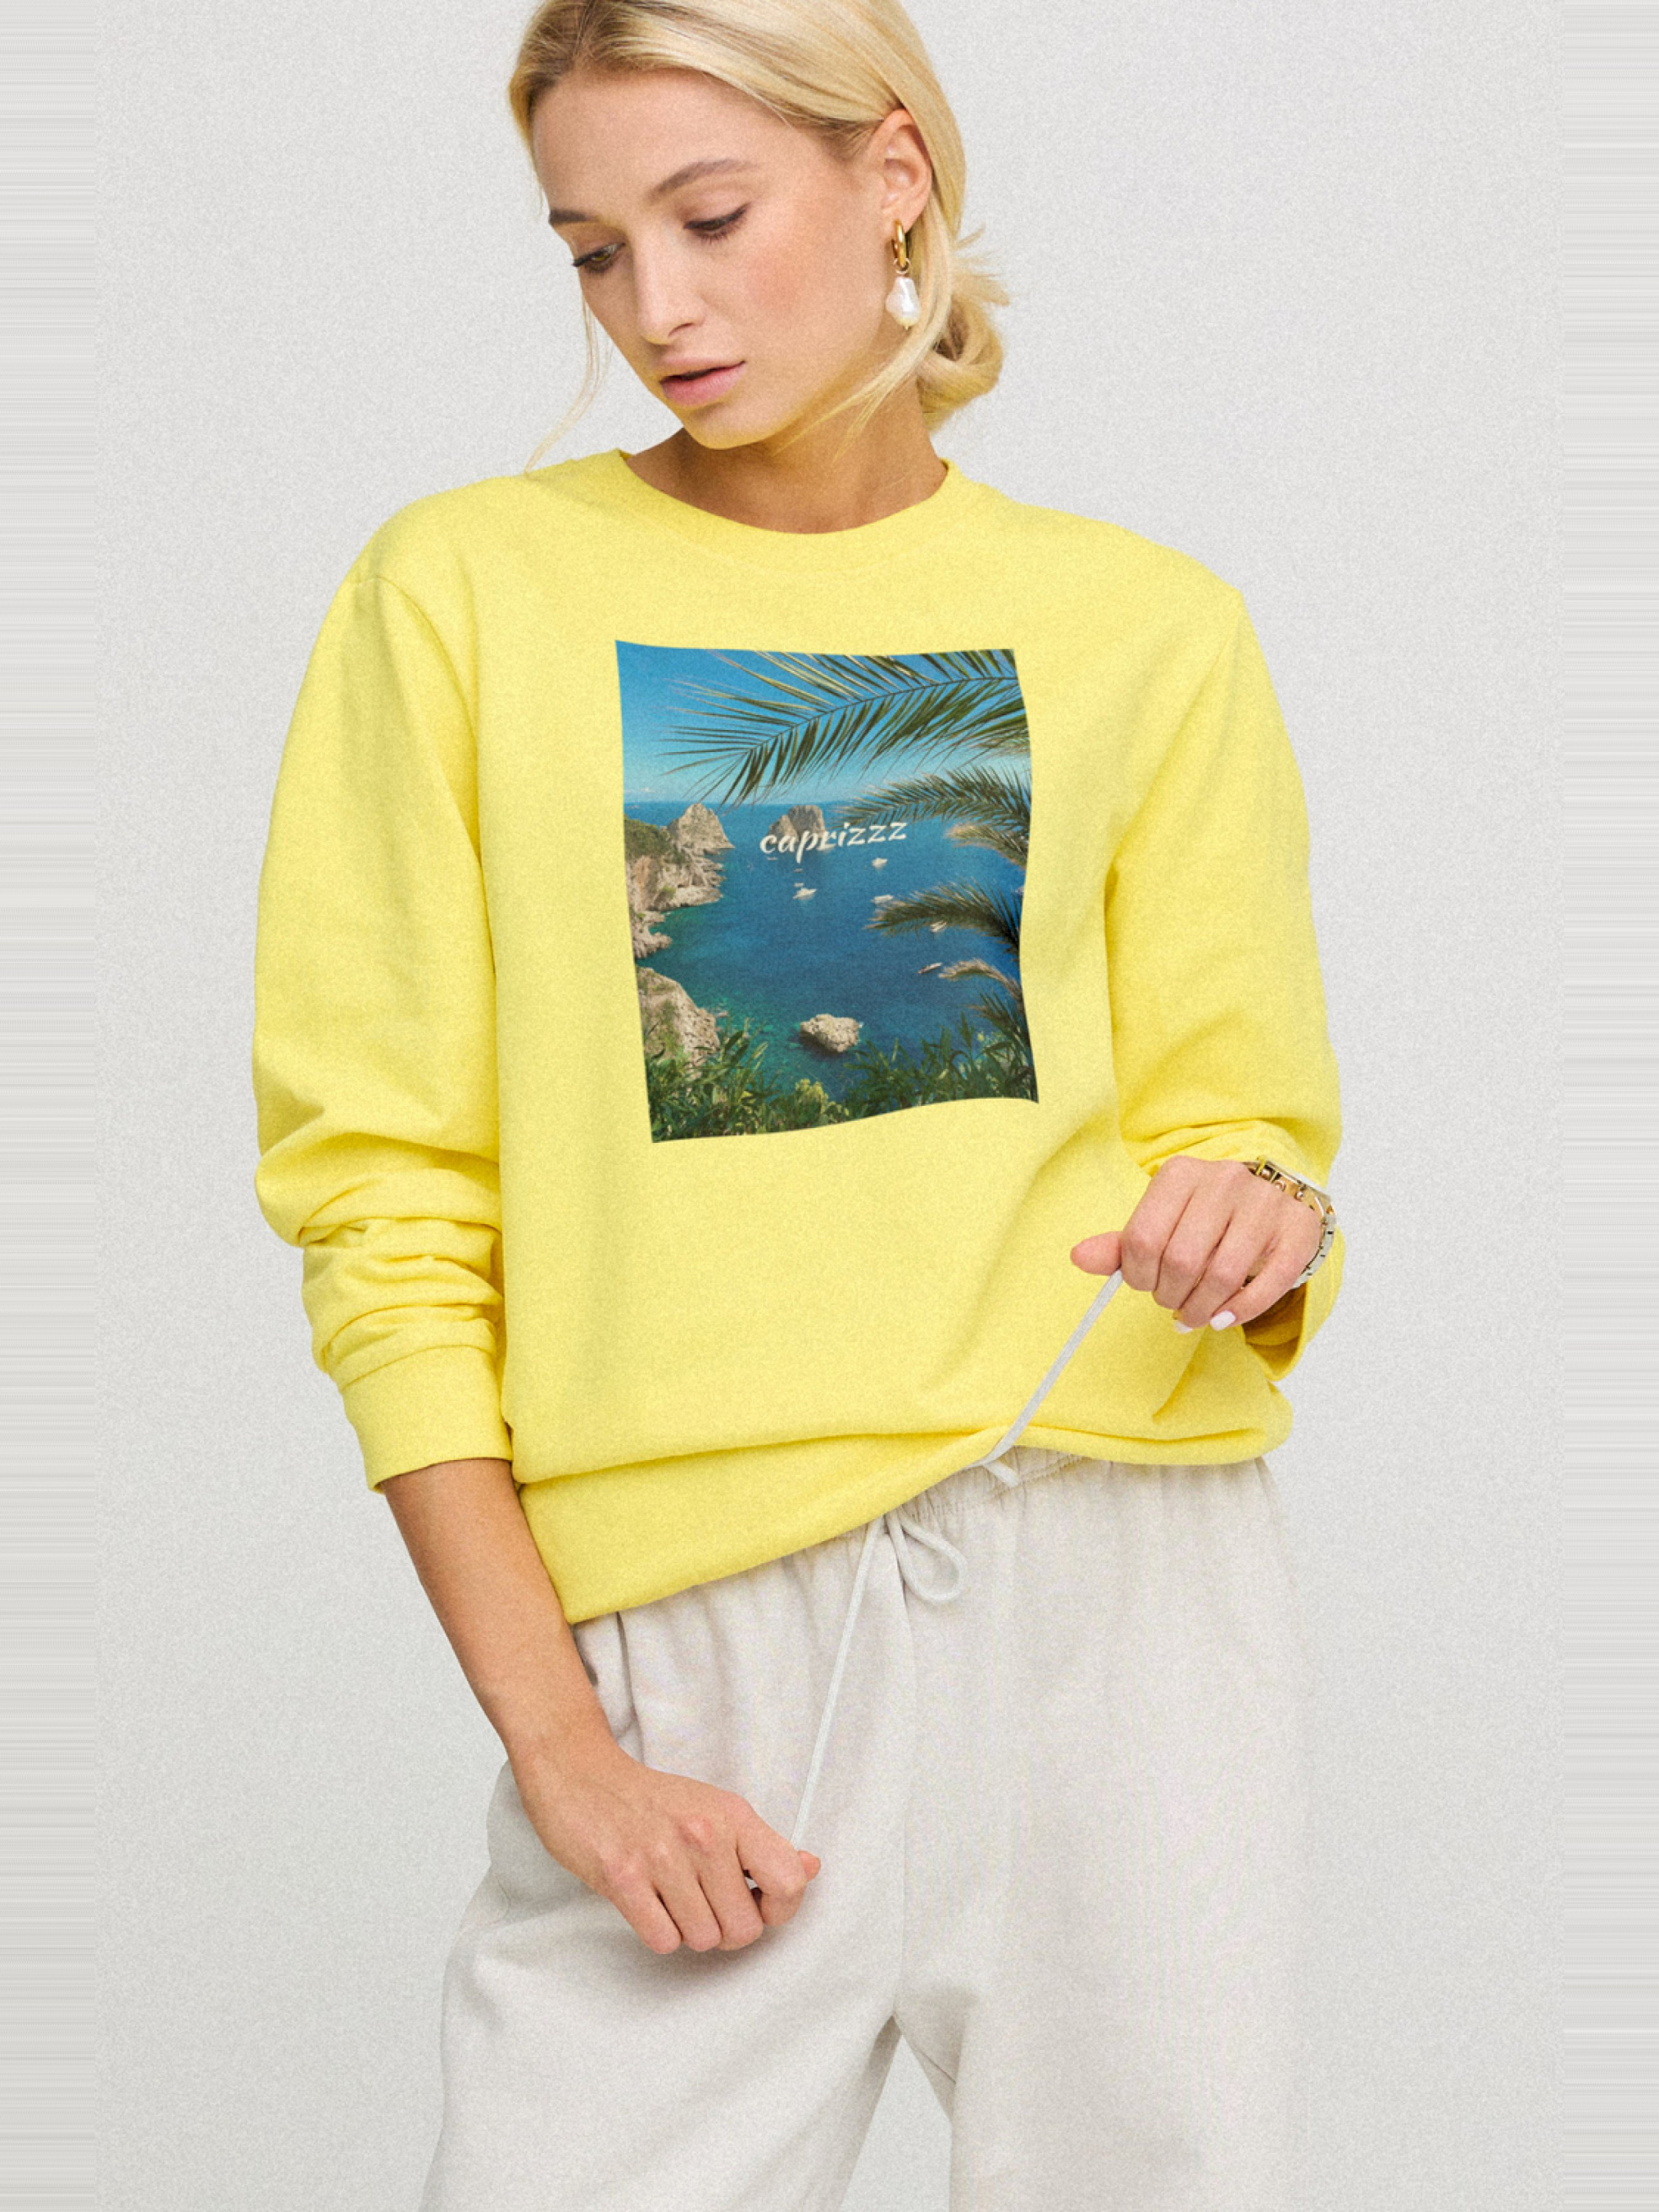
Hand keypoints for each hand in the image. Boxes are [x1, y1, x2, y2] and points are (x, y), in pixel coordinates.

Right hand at [514, 1734, 821, 1956]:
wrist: (583, 1776)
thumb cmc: (652, 1800)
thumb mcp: (715, 1809)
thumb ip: (762, 1845)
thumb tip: (810, 1868)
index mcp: (733, 1815)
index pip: (789, 1882)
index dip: (780, 1910)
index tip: (758, 1904)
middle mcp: (703, 1834)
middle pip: (744, 1928)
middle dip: (727, 1929)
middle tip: (705, 1904)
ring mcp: (661, 1856)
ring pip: (703, 1940)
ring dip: (689, 1930)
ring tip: (672, 1897)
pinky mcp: (622, 1878)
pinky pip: (662, 1940)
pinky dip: (658, 1932)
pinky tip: (649, 1902)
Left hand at [1070, 1154, 1321, 1330]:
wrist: (1275, 1196)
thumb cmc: (1208, 1216)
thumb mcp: (1163, 1220)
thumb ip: (1122, 1244)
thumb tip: (1079, 1257)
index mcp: (1180, 1174)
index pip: (1142, 1238)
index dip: (1137, 1276)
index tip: (1144, 1284)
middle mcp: (1224, 1181)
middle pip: (1181, 1261)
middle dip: (1169, 1295)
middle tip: (1171, 1302)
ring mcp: (1265, 1205)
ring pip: (1221, 1276)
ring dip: (1200, 1309)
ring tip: (1192, 1315)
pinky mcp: (1297, 1232)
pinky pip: (1267, 1285)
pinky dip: (1239, 1311)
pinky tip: (1222, 1318)